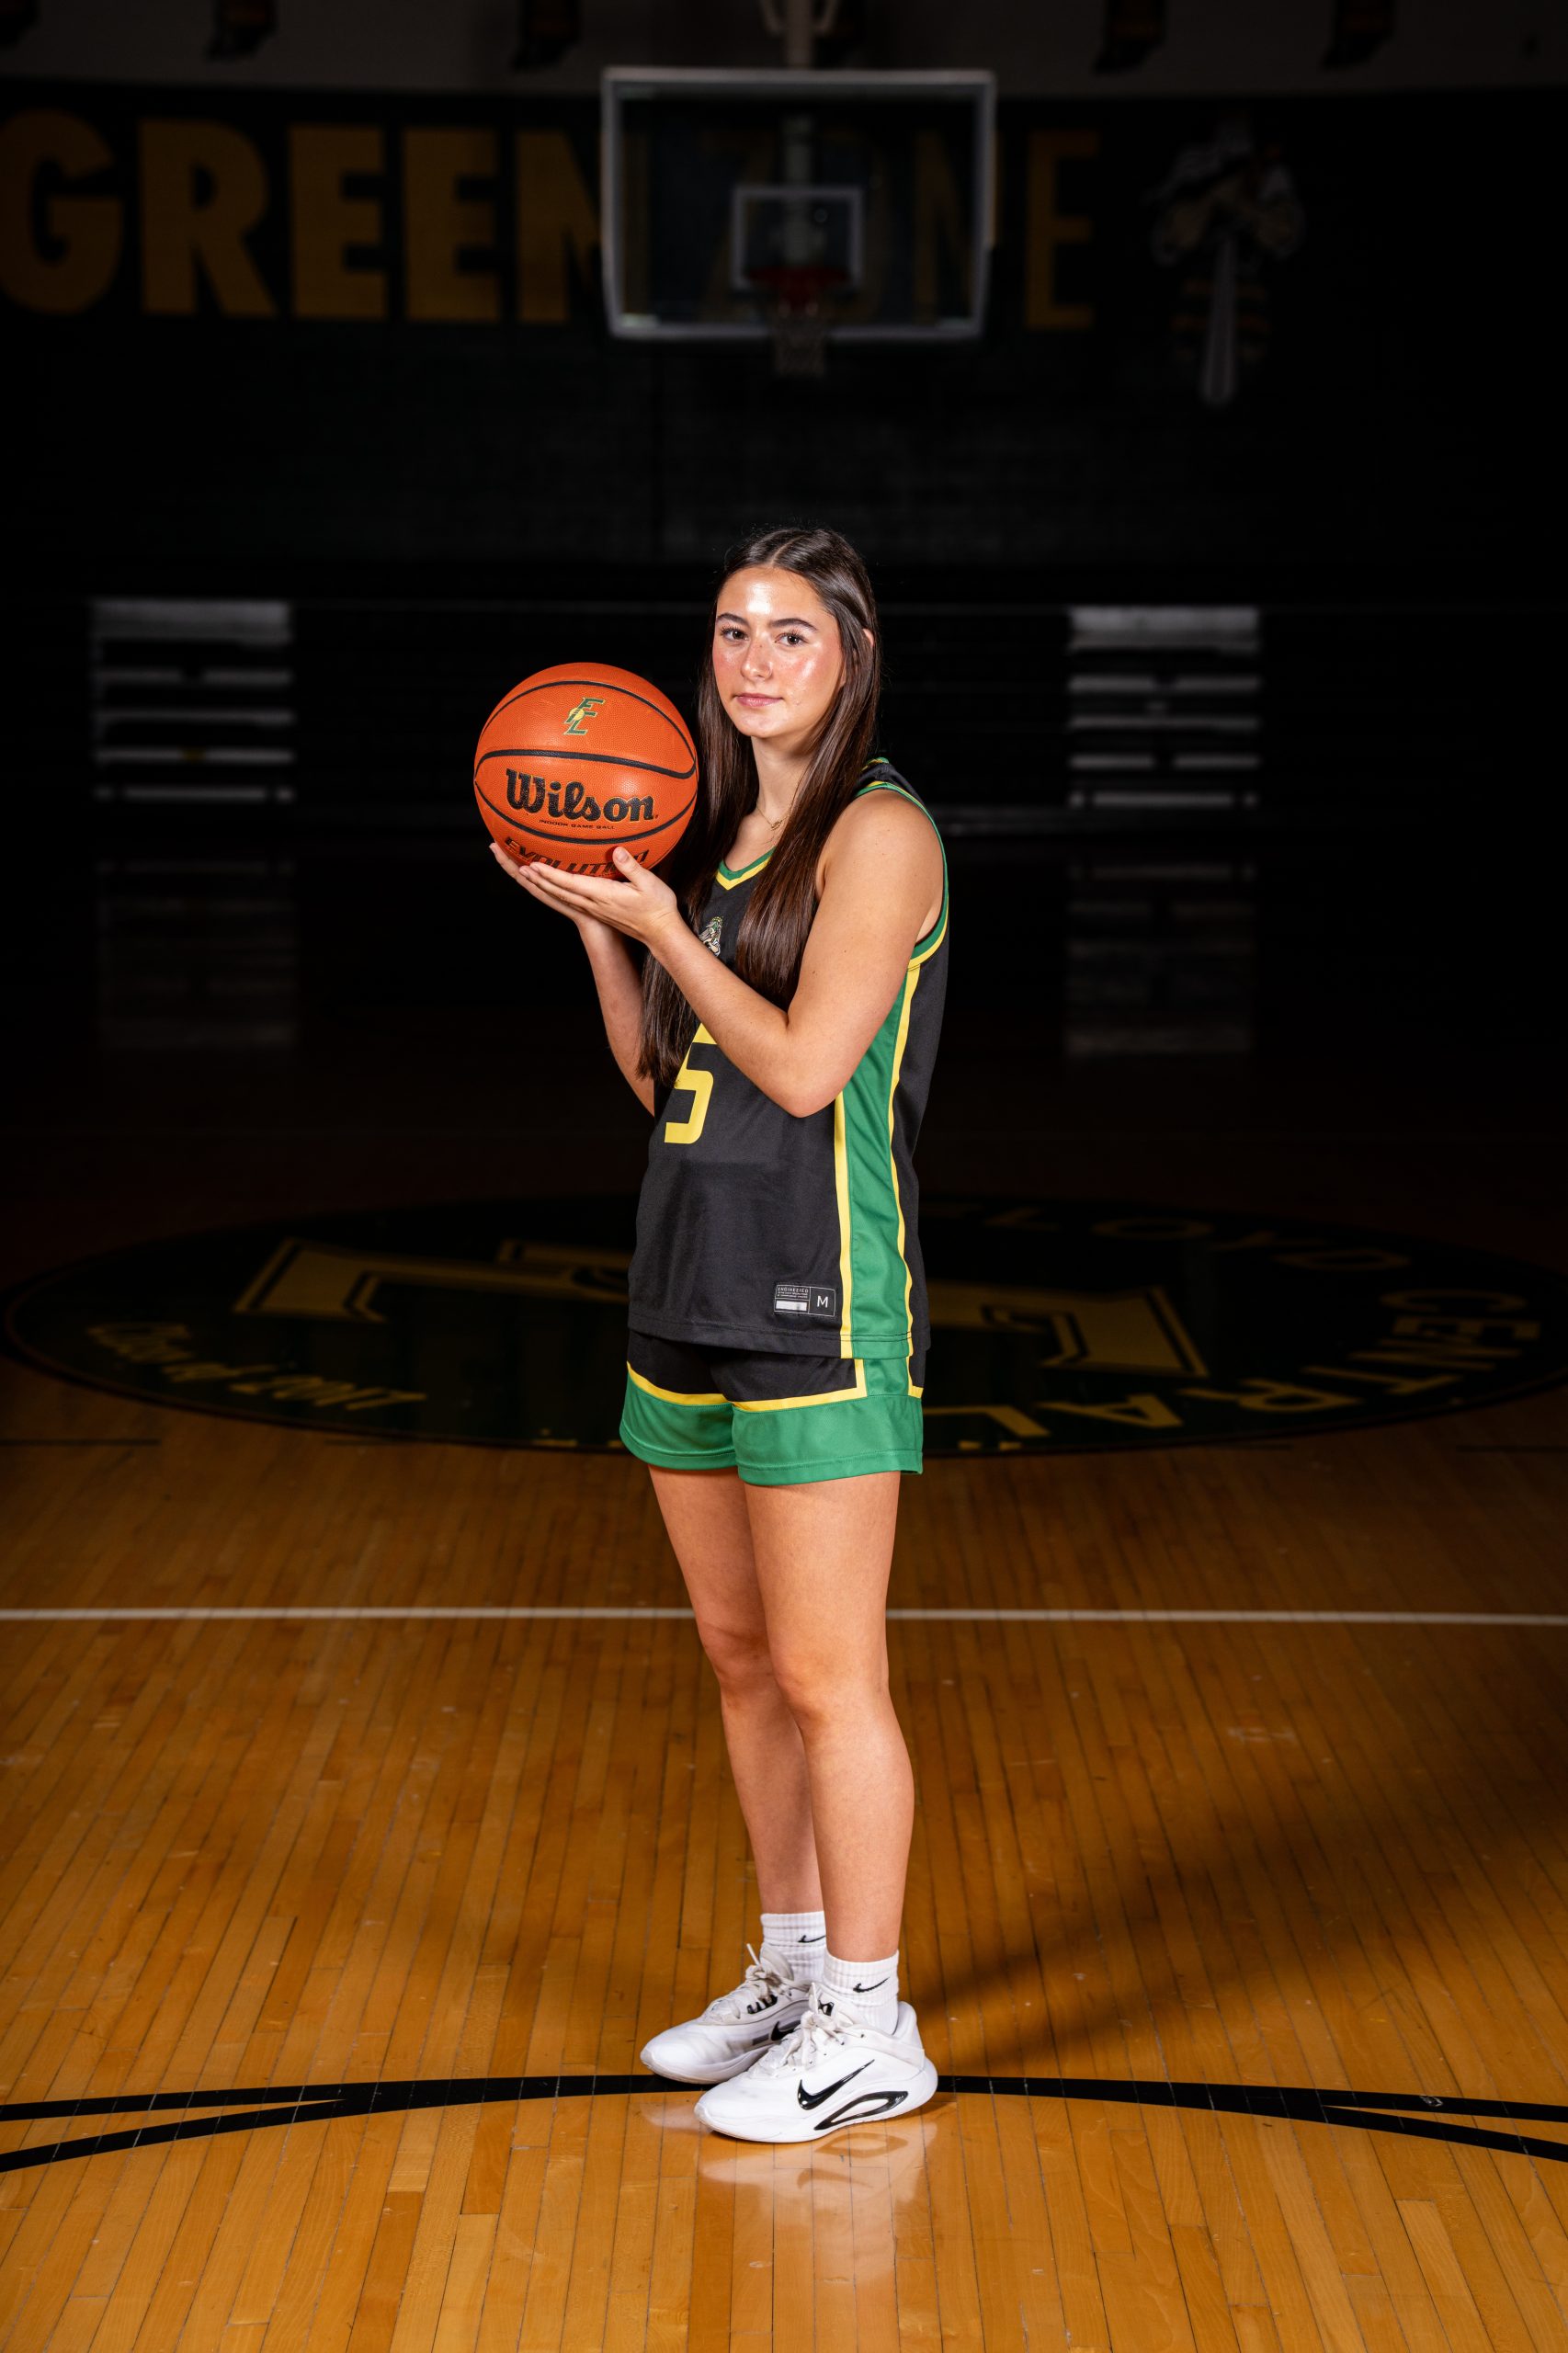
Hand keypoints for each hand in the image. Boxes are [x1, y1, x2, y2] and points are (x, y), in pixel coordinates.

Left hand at [488, 839, 681, 949]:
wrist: (659, 933)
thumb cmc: (657, 908)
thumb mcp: (650, 884)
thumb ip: (632, 867)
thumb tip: (617, 851)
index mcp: (602, 895)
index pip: (569, 883)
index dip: (549, 874)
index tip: (532, 865)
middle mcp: (591, 903)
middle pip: (555, 889)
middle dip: (532, 876)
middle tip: (513, 862)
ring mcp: (591, 907)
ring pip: (557, 894)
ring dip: (537, 882)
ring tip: (520, 868)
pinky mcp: (594, 908)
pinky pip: (565, 896)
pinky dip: (551, 888)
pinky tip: (544, 880)